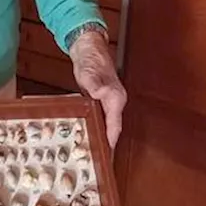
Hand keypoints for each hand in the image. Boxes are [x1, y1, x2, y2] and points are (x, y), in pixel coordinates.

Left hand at [70, 29, 126, 147]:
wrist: (88, 47)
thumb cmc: (90, 59)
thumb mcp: (89, 72)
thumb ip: (95, 85)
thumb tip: (100, 94)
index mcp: (116, 97)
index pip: (115, 124)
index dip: (110, 140)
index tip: (106, 154)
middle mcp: (116, 100)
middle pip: (114, 126)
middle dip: (107, 142)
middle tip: (98, 158)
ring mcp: (111, 100)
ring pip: (109, 122)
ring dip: (103, 135)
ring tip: (95, 150)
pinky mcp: (104, 99)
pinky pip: (103, 116)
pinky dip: (98, 125)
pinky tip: (90, 132)